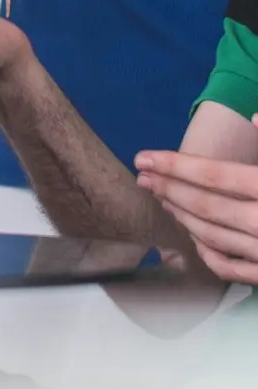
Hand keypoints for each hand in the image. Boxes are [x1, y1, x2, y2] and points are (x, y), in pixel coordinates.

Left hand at [136, 122, 257, 284]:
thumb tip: (256, 118)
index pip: (213, 174)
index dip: (173, 165)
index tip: (143, 157)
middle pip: (205, 206)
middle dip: (168, 190)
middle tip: (143, 177)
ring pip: (213, 236)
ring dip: (182, 217)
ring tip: (162, 199)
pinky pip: (234, 270)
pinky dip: (209, 255)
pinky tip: (195, 240)